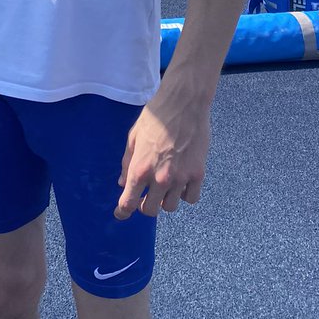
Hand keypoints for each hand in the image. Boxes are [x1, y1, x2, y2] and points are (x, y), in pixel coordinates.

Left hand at [114, 96, 209, 219]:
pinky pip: (190, 198)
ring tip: (164, 186)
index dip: (122, 212)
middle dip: (144, 206)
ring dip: (164, 200)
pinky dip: (185, 194)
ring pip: (170, 207)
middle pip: (150, 210)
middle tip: (144, 197)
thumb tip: (123, 182)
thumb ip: (127, 162)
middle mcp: (160, 178)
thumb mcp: (133, 136)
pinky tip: (181, 183)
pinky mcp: (197, 174)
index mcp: (140, 168)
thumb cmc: (155, 117)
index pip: (128, 202)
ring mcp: (180, 178)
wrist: (184, 103)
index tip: (121, 214)